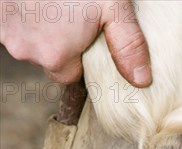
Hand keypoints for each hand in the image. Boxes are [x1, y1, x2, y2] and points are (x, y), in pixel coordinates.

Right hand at [0, 0, 151, 85]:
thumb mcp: (112, 6)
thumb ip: (127, 44)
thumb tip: (141, 80)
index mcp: (57, 57)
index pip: (70, 76)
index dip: (80, 55)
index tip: (86, 33)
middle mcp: (28, 52)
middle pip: (49, 59)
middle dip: (59, 43)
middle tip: (69, 13)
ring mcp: (7, 35)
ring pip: (30, 42)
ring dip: (40, 27)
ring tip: (53, 2)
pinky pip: (13, 25)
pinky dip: (23, 14)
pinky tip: (34, 1)